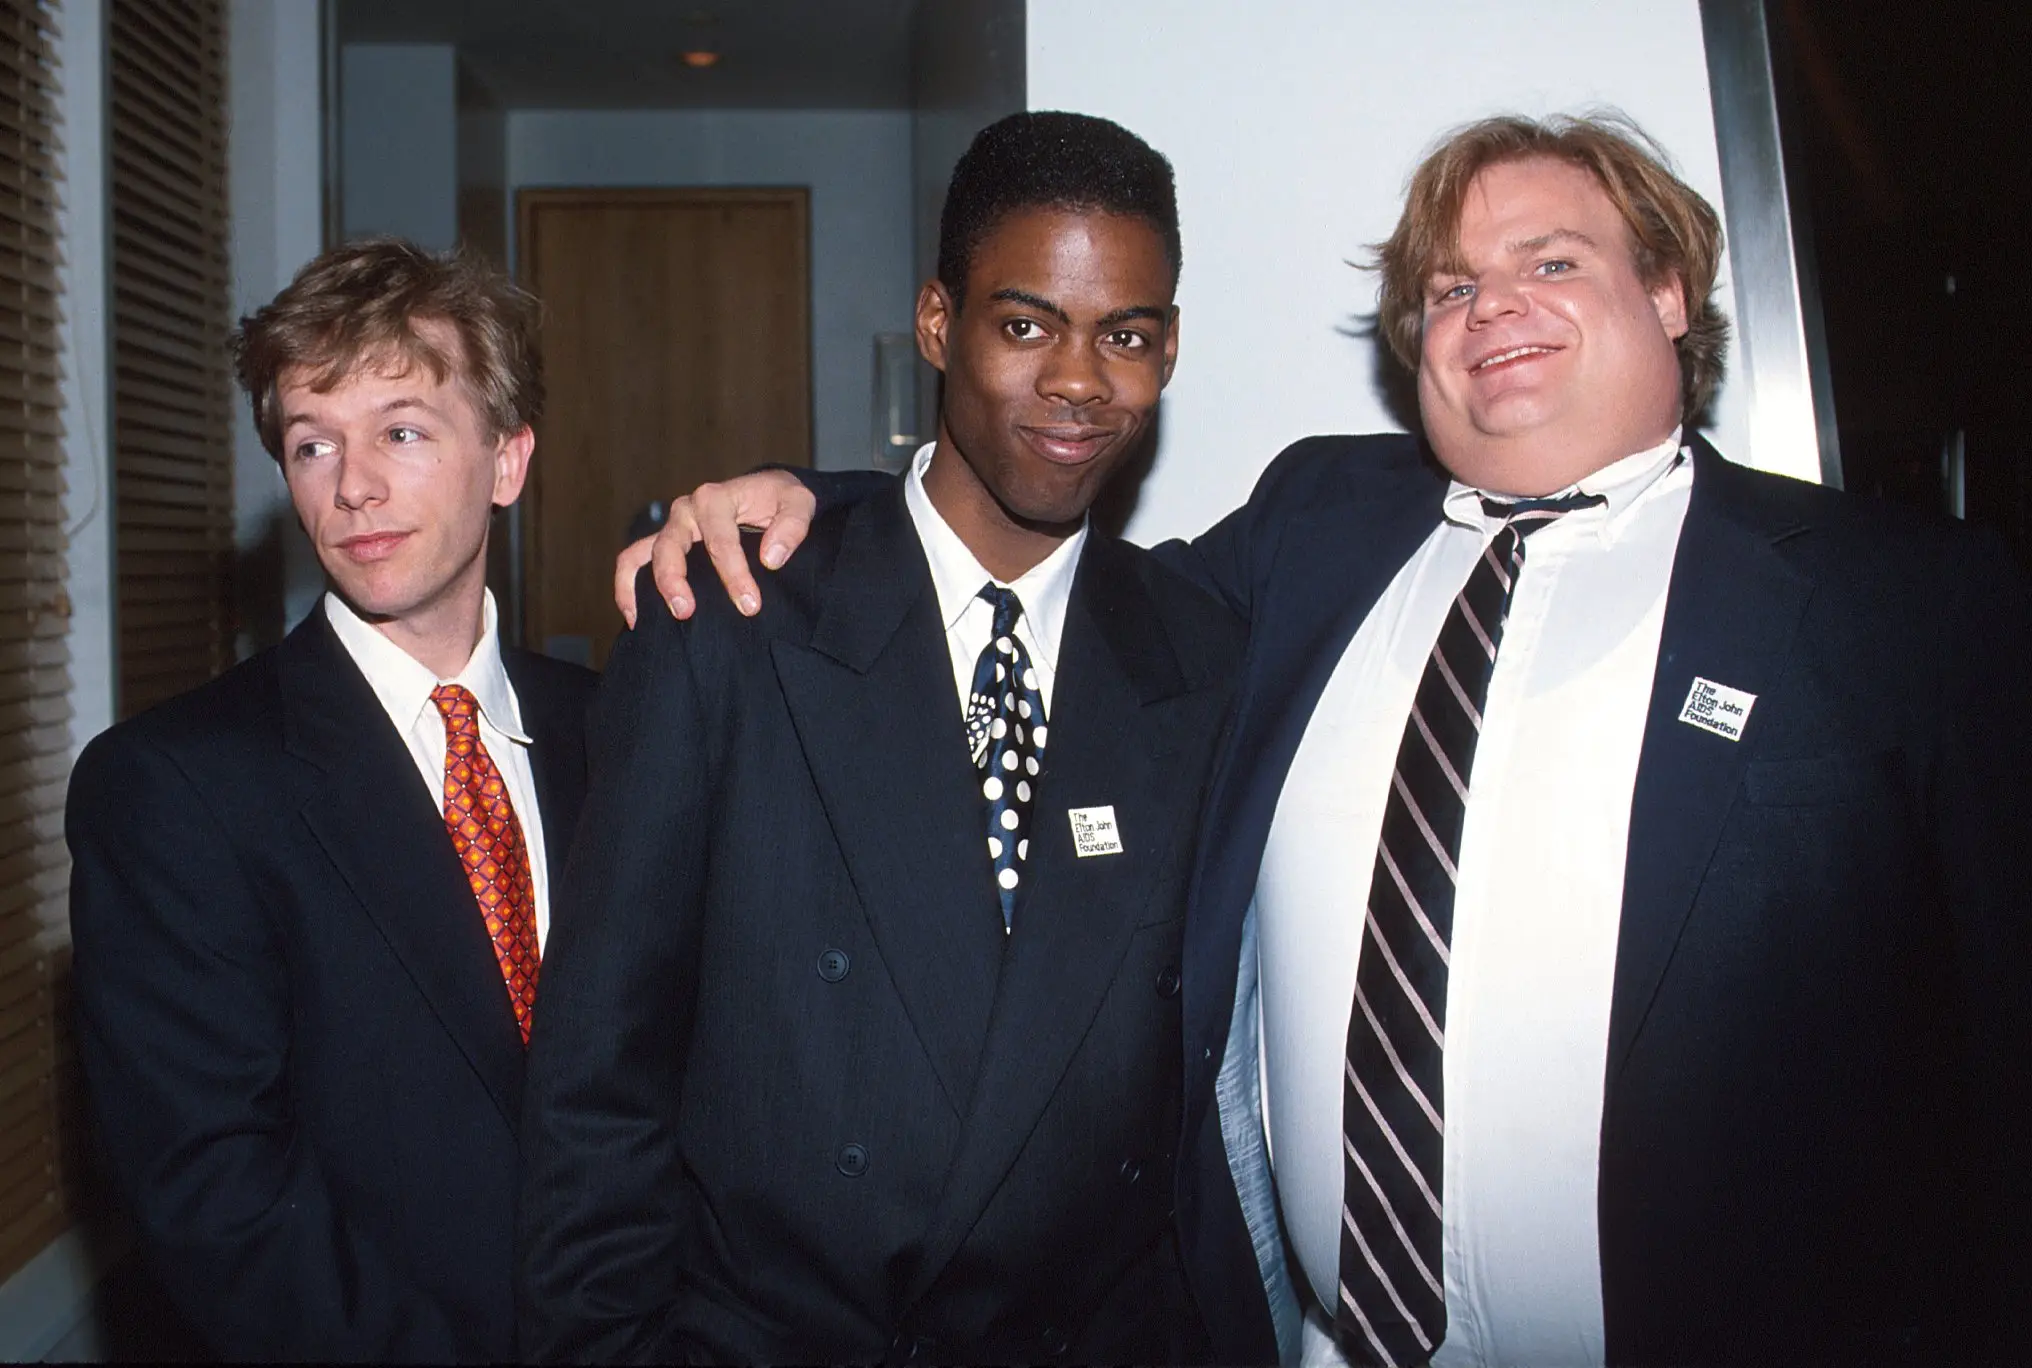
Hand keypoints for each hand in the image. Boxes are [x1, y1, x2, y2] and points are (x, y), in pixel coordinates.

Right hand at [613, 471, 816, 625]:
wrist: (768, 493)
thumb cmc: (781, 499)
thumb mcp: (799, 501)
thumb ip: (792, 526)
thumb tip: (770, 558)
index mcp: (715, 498)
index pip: (719, 540)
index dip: (733, 575)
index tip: (750, 605)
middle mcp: (686, 510)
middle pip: (671, 547)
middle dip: (676, 581)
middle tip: (688, 613)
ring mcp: (672, 527)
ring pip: (644, 553)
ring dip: (648, 586)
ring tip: (662, 618)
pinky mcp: (665, 542)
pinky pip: (633, 560)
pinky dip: (627, 586)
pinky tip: (635, 617)